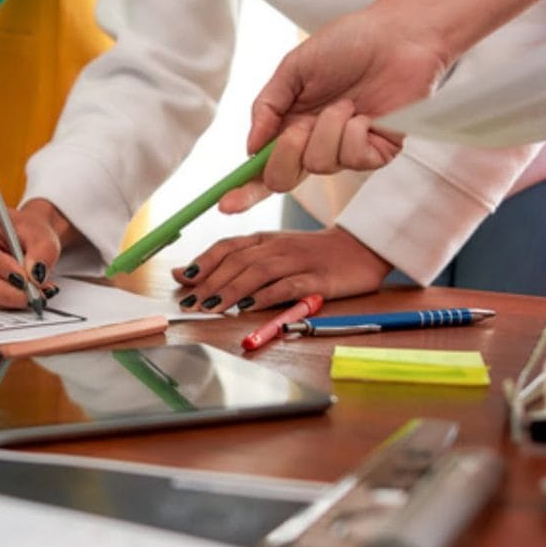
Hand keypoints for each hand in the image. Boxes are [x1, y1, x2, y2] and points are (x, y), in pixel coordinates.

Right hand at [0, 200, 62, 309]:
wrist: (20, 237)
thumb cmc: (23, 229)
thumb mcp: (39, 231)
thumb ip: (42, 250)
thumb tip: (34, 275)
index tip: (22, 278)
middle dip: (4, 291)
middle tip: (31, 295)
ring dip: (6, 299)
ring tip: (33, 295)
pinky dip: (3, 303)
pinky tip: (21, 297)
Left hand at [171, 227, 390, 311]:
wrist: (361, 249)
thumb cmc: (311, 254)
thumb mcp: (272, 252)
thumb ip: (234, 262)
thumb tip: (188, 274)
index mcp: (265, 240)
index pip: (227, 247)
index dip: (204, 263)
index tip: (184, 281)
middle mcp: (277, 247)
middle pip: (238, 262)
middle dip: (211, 283)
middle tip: (190, 303)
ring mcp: (297, 262)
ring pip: (258, 272)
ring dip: (231, 289)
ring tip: (211, 307)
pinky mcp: (317, 280)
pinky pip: (288, 286)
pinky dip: (266, 296)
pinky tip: (249, 307)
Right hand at [222, 8, 441, 211]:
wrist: (396, 35)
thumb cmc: (347, 44)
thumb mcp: (293, 69)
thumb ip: (267, 107)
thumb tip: (251, 148)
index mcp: (291, 126)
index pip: (263, 168)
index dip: (244, 190)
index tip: (225, 203)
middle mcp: (315, 144)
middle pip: (284, 180)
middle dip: (285, 156)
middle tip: (298, 127)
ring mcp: (346, 151)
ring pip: (320, 165)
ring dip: (327, 131)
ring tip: (346, 103)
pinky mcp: (377, 152)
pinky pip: (353, 159)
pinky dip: (353, 132)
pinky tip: (365, 113)